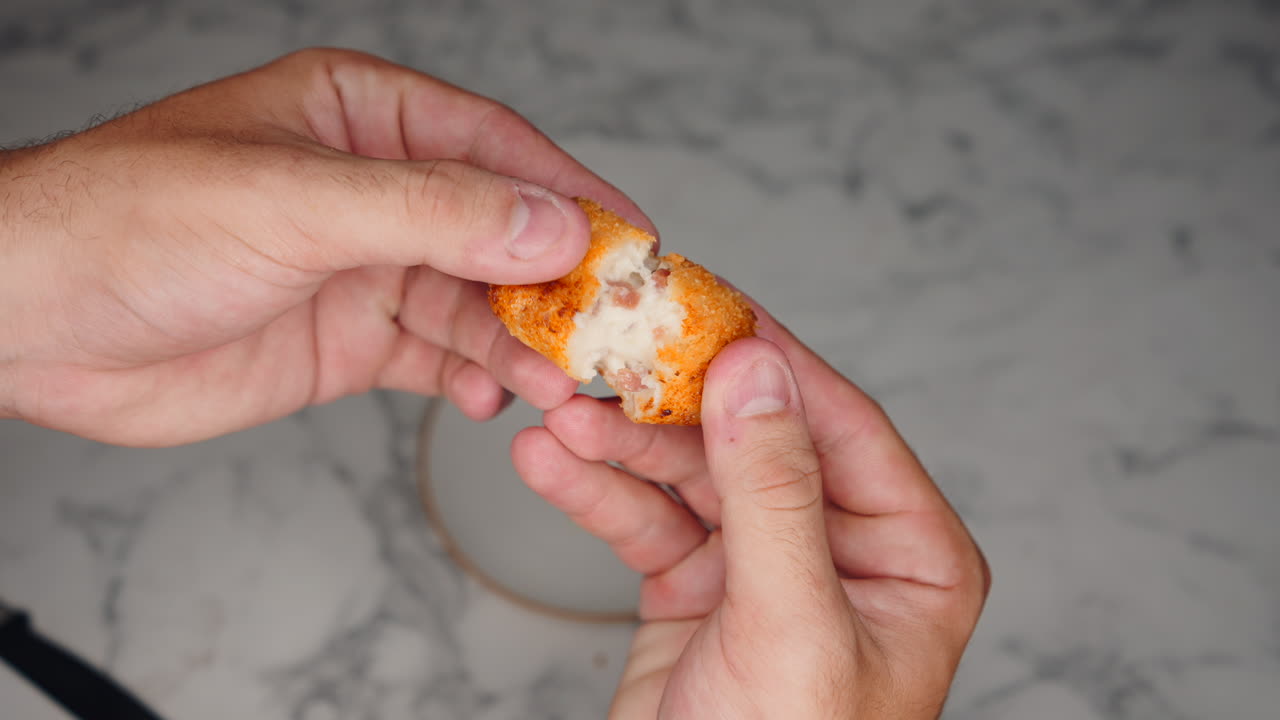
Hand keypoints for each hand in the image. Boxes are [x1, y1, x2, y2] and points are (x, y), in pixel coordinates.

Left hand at [0, 48, 648, 444]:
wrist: (34, 321)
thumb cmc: (133, 221)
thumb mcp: (297, 202)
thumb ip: (434, 214)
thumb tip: (552, 227)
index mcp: (364, 119)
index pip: (498, 148)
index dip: (572, 194)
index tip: (636, 241)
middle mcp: (374, 190)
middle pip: (500, 233)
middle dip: (555, 285)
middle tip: (607, 332)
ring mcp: (363, 268)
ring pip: (475, 304)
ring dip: (519, 343)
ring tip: (555, 381)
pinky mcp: (347, 340)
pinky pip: (436, 358)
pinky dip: (472, 380)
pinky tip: (490, 398)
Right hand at [513, 307, 989, 717]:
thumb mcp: (790, 626)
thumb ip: (775, 493)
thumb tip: (757, 369)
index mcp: (909, 553)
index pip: (840, 425)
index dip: (770, 361)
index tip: (703, 306)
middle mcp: (841, 548)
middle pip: (753, 438)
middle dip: (672, 406)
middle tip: (609, 354)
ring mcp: (764, 565)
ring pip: (689, 475)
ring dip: (622, 446)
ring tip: (561, 416)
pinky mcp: (697, 588)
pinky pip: (646, 523)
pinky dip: (598, 493)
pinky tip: (551, 462)